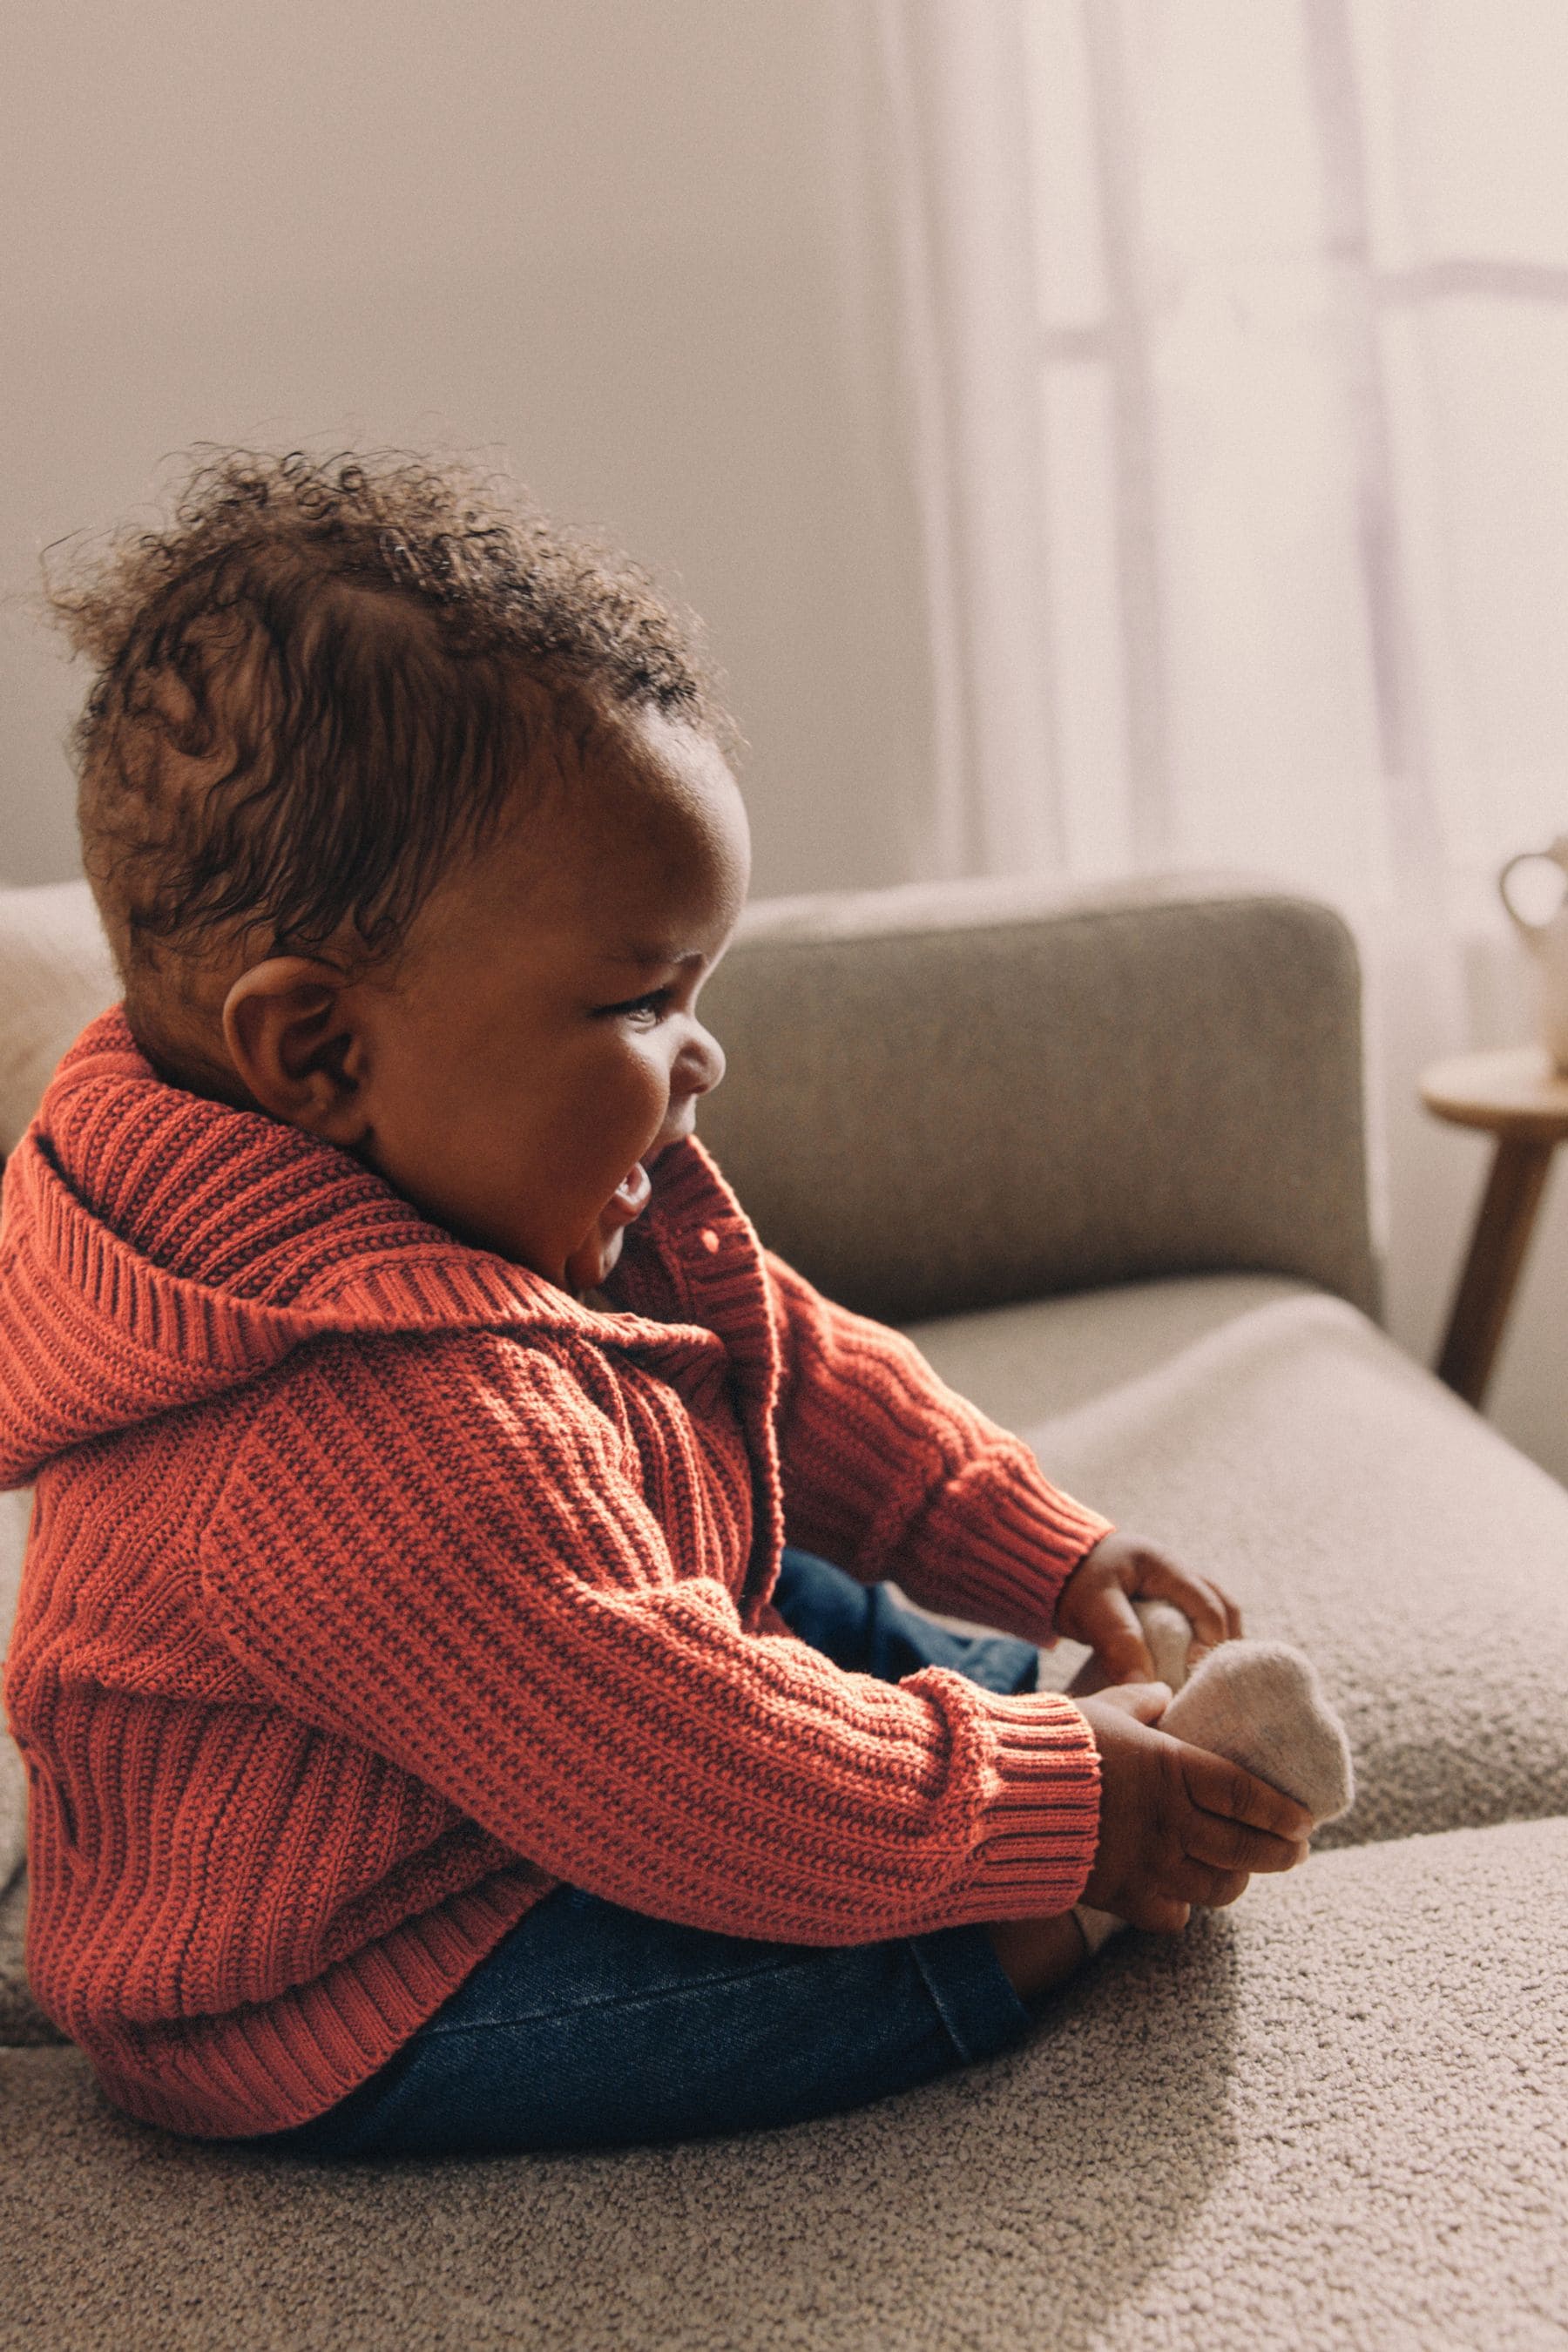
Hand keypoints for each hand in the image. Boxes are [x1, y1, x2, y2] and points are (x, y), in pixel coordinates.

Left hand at [1056, 1530, 1241, 1688]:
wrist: (1049, 1564)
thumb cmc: (1071, 1579)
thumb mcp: (1093, 1607)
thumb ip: (1119, 1643)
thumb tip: (1146, 1688)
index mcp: (1165, 1565)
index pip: (1209, 1604)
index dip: (1210, 1640)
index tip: (1193, 1673)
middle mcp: (1176, 1571)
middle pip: (1223, 1606)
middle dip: (1225, 1642)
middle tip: (1218, 1681)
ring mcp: (1171, 1584)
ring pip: (1212, 1612)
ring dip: (1215, 1642)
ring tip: (1209, 1679)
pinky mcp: (1161, 1600)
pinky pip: (1193, 1619)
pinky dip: (1198, 1642)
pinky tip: (1189, 1671)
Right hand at [1076, 1681, 1312, 1933]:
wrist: (1000, 1793)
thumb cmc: (1053, 1742)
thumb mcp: (1104, 1708)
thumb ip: (1141, 1701)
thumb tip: (1164, 1692)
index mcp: (1171, 1769)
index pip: (1245, 1795)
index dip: (1281, 1810)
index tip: (1304, 1819)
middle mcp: (1170, 1821)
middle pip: (1245, 1848)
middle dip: (1280, 1853)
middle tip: (1295, 1850)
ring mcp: (1148, 1864)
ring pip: (1217, 1888)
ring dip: (1237, 1880)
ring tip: (1242, 1871)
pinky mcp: (1122, 1896)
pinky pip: (1172, 1915)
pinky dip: (1181, 1906)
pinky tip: (1180, 1892)